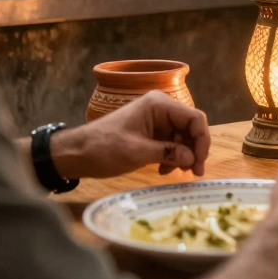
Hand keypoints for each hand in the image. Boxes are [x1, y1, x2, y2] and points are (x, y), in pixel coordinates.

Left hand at [49, 91, 210, 179]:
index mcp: (159, 105)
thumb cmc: (103, 148)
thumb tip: (192, 159)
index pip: (194, 119)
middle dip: (193, 150)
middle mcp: (161, 109)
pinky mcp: (151, 133)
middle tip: (193, 173)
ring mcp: (156, 121)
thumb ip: (168, 153)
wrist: (76, 154)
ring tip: (173, 172)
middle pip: (190, 128)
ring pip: (182, 137)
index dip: (202, 141)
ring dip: (182, 156)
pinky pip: (171, 143)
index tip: (199, 164)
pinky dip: (171, 157)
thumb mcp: (137, 152)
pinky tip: (162, 169)